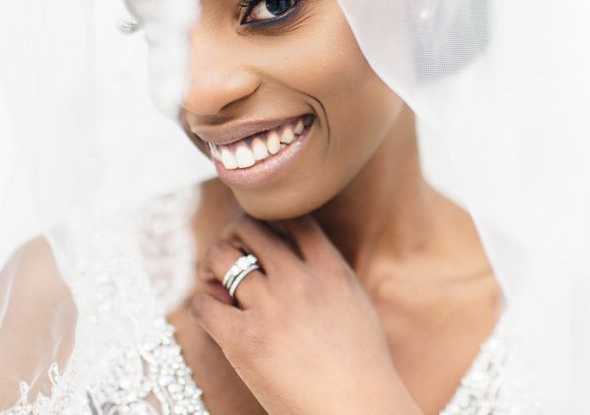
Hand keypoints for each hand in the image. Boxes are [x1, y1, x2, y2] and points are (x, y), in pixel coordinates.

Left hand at [190, 213, 421, 414]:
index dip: (272, 220)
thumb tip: (306, 255)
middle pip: (250, 228)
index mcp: (329, 269)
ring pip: (221, 257)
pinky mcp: (244, 341)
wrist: (358, 410)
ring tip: (214, 278)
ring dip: (212, 262)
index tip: (264, 235)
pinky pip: (205, 304)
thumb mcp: (355, 302)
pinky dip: (202, 302)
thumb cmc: (362, 365)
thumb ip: (330, 273)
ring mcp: (270, 308)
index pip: (293, 219)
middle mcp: (298, 279)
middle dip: (235, 233)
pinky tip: (212, 312)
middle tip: (231, 250)